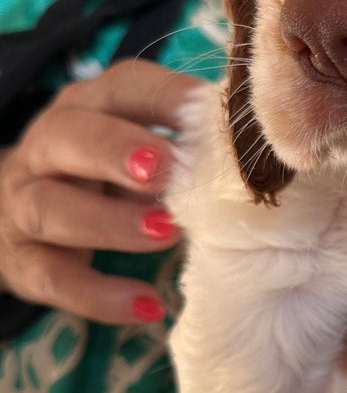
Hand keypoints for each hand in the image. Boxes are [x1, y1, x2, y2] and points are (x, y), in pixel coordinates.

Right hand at [0, 60, 197, 324]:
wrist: (28, 221)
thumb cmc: (111, 178)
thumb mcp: (144, 150)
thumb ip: (194, 145)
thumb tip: (276, 151)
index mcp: (90, 106)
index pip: (122, 87)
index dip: (164, 98)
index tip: (208, 117)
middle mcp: (48, 147)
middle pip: (69, 137)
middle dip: (116, 150)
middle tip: (164, 171)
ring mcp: (25, 203)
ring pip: (50, 207)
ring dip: (109, 220)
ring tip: (166, 234)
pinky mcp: (22, 259)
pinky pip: (53, 277)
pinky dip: (99, 294)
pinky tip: (148, 306)